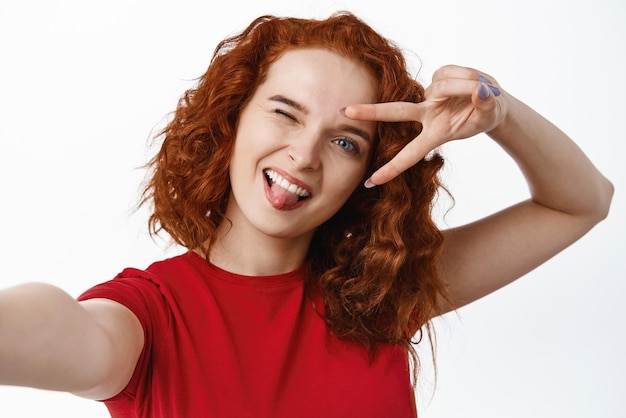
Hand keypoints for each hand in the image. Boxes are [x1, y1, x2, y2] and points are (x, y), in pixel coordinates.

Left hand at [345, 65, 507, 186]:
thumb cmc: (487, 115)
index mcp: (435, 134)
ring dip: (467, 84)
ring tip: (482, 90)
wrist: (493, 102)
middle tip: (345, 112)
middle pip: (397, 112)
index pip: (410, 153)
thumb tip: (480, 91)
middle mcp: (427, 114)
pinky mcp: (436, 77)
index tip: (371, 182)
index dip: (392, 167)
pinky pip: (450, 72)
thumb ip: (485, 105)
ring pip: (445, 85)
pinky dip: (467, 75)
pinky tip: (473, 82)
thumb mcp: (490, 114)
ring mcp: (430, 95)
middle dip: (372, 112)